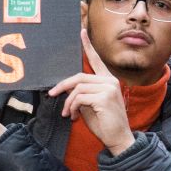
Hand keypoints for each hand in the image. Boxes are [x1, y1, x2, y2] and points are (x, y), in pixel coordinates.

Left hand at [47, 31, 136, 155]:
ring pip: (77, 88)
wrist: (118, 139)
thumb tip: (67, 89)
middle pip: (79, 77)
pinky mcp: (104, 97)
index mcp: (109, 81)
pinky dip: (72, 107)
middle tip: (52, 95)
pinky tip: (74, 116)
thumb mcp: (91, 105)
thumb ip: (82, 93)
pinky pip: (79, 98)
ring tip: (68, 113)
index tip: (81, 32)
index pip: (96, 60)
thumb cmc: (105, 124)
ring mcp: (108, 88)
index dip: (88, 46)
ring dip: (68, 102)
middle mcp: (110, 81)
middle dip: (63, 86)